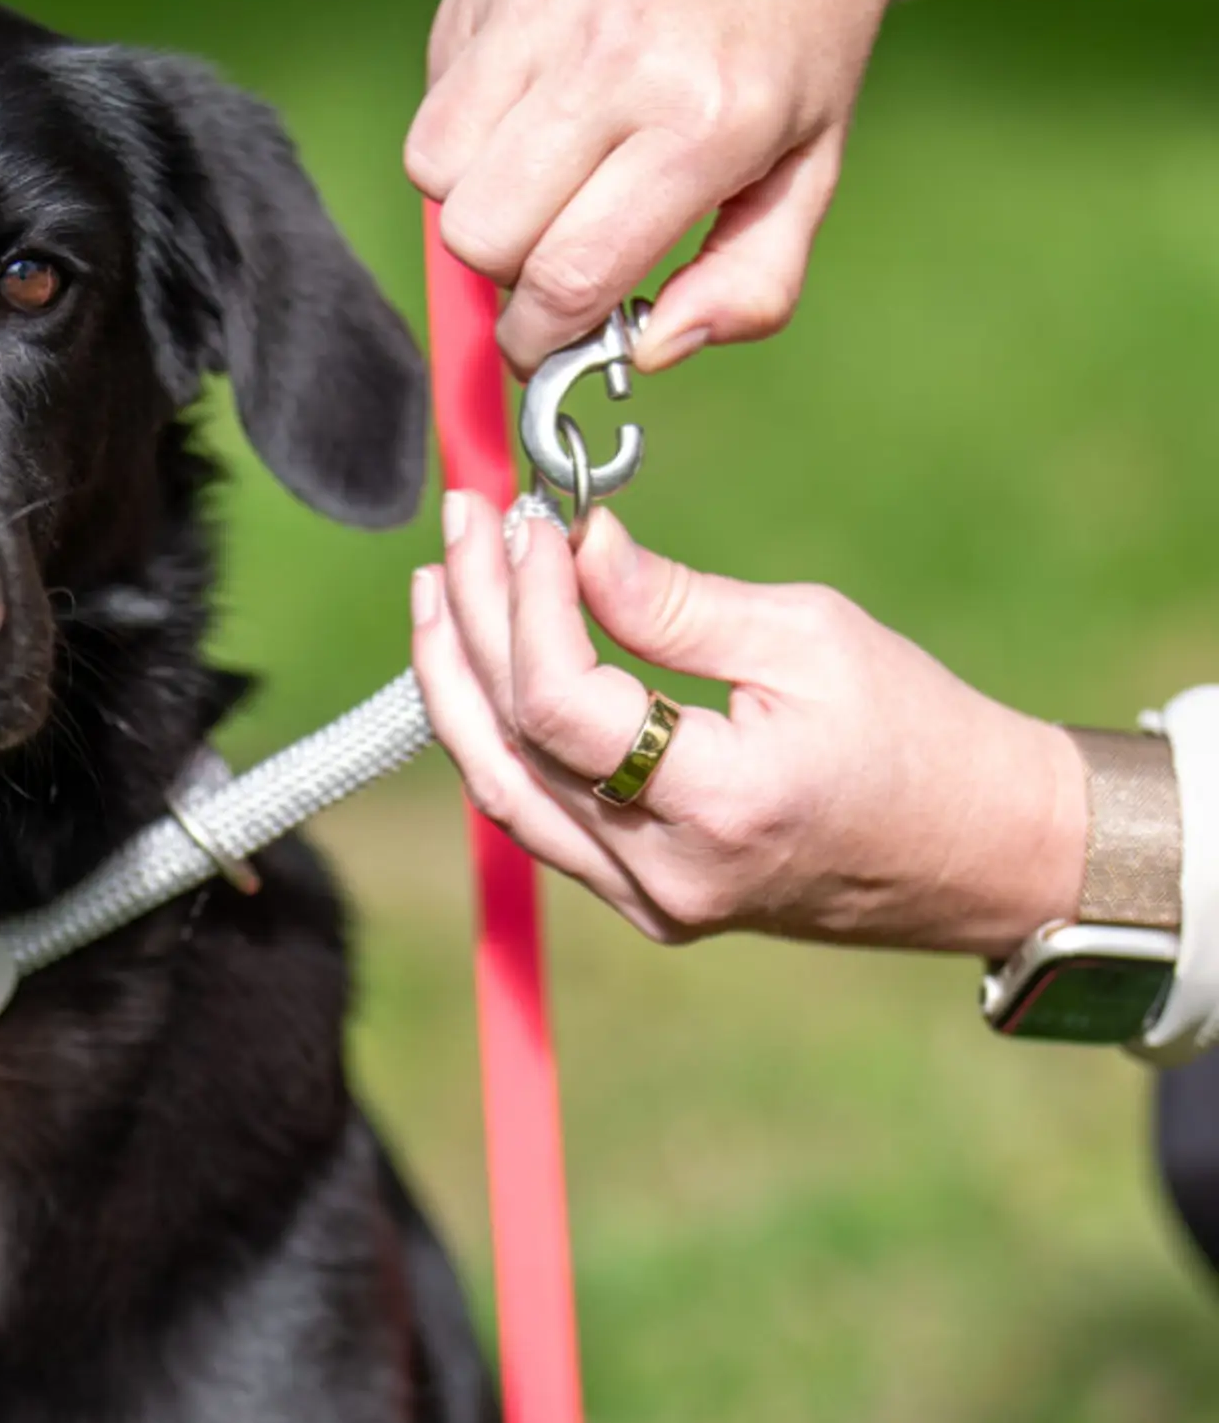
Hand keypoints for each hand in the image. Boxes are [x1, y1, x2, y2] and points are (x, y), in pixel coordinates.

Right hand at [406, 0, 919, 371]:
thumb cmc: (797, 19)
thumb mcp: (811, 162)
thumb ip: (750, 283)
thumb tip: (651, 352)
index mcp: (706, 119)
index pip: (567, 277)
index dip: (539, 337)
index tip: (543, 340)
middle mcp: (615, 55)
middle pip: (479, 236)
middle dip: (504, 270)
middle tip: (548, 247)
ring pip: (434, 169)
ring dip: (473, 195)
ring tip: (539, 166)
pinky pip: (436, 90)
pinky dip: (468, 117)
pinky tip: (534, 88)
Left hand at [410, 493, 1086, 952]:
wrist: (982, 852)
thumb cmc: (918, 734)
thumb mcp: (808, 638)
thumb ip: (674, 603)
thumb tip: (575, 543)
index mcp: (723, 805)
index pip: (564, 709)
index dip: (526, 607)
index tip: (529, 522)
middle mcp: (666, 873)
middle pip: (514, 745)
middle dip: (472, 625)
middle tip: (466, 528)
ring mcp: (645, 899)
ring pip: (502, 789)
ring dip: (458, 683)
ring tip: (439, 588)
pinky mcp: (639, 898)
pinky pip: (536, 814)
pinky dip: (498, 733)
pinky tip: (479, 661)